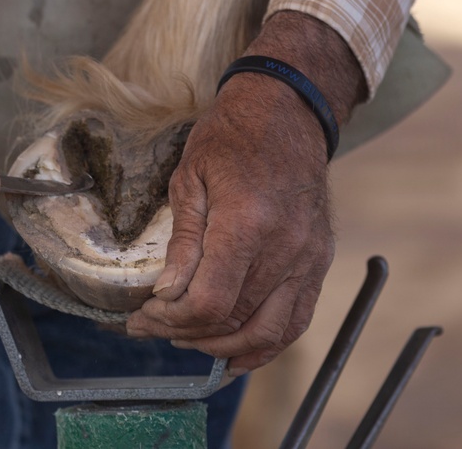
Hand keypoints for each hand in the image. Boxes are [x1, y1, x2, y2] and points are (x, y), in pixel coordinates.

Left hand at [125, 12, 365, 374]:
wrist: (288, 110)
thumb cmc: (232, 136)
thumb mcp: (190, 177)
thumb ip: (182, 241)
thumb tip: (166, 293)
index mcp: (247, 224)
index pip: (209, 302)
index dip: (170, 320)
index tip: (143, 317)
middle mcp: (285, 248)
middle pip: (233, 321)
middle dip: (185, 333)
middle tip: (153, 327)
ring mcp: (308, 258)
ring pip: (267, 331)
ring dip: (223, 346)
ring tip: (188, 339)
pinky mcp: (318, 260)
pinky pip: (297, 320)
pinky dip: (266, 344)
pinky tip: (236, 350)